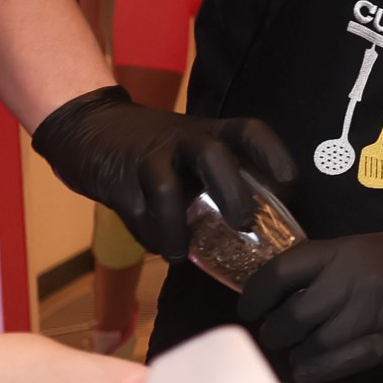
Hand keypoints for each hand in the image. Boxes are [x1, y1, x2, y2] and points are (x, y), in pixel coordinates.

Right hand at [30, 86, 295, 259]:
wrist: (91, 127)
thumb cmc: (156, 148)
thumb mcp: (194, 154)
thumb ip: (220, 180)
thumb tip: (259, 229)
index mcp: (211, 132)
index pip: (250, 131)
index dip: (274, 155)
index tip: (291, 184)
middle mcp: (184, 139)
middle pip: (213, 155)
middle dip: (232, 191)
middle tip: (244, 225)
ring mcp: (149, 156)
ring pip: (166, 185)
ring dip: (177, 224)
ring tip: (182, 255)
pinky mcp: (119, 176)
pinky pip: (135, 210)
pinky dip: (149, 234)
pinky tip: (160, 249)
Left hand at [238, 227, 382, 382]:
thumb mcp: (363, 249)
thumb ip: (324, 269)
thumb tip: (276, 298)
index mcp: (342, 252)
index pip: (280, 273)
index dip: (255, 296)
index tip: (248, 310)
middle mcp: (355, 280)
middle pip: (293, 316)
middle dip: (276, 333)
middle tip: (275, 337)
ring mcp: (374, 312)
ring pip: (316, 343)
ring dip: (298, 355)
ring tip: (295, 356)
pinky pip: (344, 362)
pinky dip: (319, 370)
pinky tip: (310, 369)